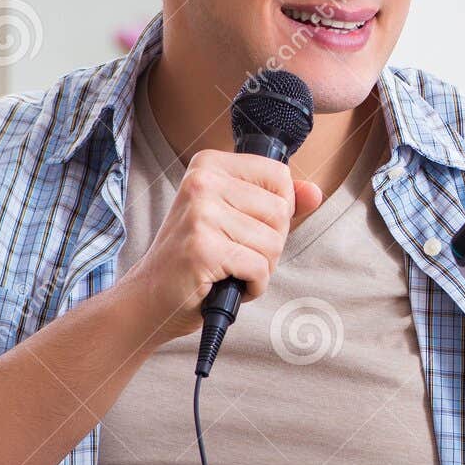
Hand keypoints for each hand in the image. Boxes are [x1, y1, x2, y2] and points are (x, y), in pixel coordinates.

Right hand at [119, 151, 324, 346]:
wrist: (149, 299)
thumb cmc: (196, 260)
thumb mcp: (237, 221)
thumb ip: (278, 203)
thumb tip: (315, 192)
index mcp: (210, 164)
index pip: (280, 176)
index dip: (278, 211)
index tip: (247, 226)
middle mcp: (202, 181)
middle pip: (280, 212)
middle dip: (269, 244)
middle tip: (234, 255)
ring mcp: (200, 213)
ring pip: (273, 243)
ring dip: (260, 268)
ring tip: (228, 270)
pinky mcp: (202, 248)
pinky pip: (259, 268)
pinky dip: (252, 287)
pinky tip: (226, 285)